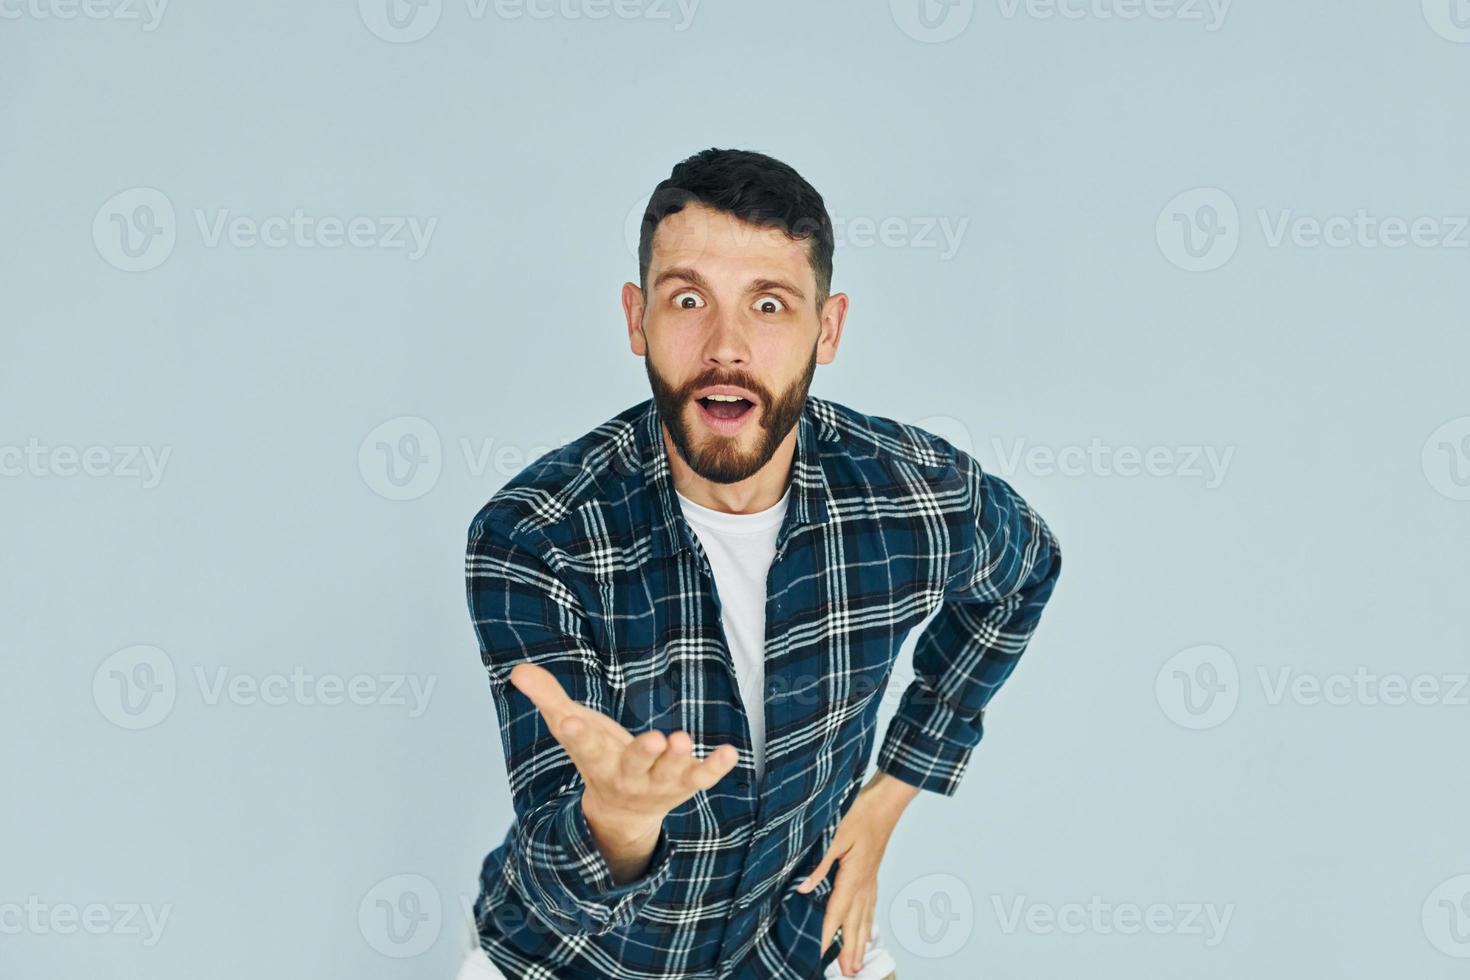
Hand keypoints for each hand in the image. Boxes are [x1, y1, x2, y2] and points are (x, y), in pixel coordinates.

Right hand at [509, 662, 739, 833]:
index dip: (578, 735)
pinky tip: (730, 752)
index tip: (570, 722)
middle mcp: (627, 776)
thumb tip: (517, 669)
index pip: (584, 748)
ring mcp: (659, 783)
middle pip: (634, 766)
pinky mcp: (686, 783)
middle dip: (643, 754)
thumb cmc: (597, 758)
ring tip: (681, 738)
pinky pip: (702, 777)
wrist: (622, 814)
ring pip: (670, 773)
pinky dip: (716, 767)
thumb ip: (549, 699)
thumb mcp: (572, 729)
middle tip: (655, 738)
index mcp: (596, 761)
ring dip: (678, 758)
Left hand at [795, 773, 916, 976]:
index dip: (826, 936)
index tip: (819, 956)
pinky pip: (871, 906)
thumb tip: (804, 889)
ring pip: (865, 918)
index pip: (836, 913)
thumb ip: (820, 864)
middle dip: (849, 950)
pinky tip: (868, 931)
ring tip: (858, 964)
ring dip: (860, 942)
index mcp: (853, 876)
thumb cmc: (861, 811)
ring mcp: (872, 879)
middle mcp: (865, 883)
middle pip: (855, 924)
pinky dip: (868, 923)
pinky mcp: (873, 873)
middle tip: (848, 974)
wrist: (887, 800)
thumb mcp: (835, 834)